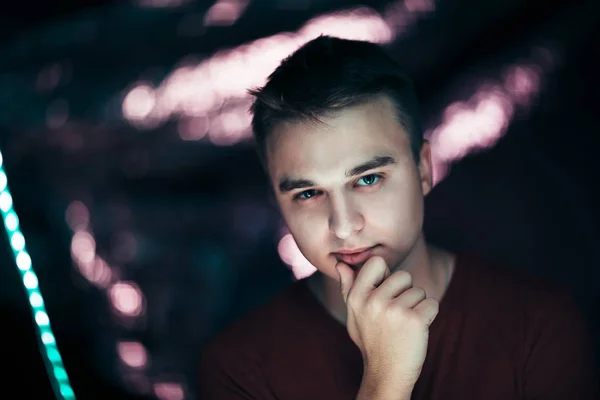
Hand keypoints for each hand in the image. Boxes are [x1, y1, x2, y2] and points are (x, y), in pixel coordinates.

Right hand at [336, 256, 438, 388]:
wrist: (386, 374)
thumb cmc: (371, 340)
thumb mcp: (354, 314)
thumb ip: (348, 288)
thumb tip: (341, 264)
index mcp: (357, 296)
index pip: (377, 262)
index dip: (386, 275)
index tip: (385, 293)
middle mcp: (373, 301)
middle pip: (403, 275)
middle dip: (405, 292)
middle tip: (396, 315)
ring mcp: (394, 310)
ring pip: (419, 291)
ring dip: (417, 306)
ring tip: (404, 325)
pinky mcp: (414, 320)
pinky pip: (432, 303)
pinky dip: (429, 315)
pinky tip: (416, 329)